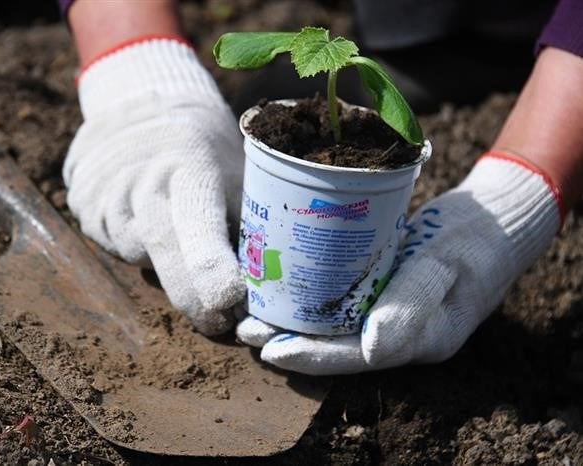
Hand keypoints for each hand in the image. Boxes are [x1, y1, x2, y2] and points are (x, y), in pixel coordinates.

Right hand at [63, 38, 245, 334]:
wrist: (140, 103)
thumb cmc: (205, 150)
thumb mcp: (235, 174)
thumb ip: (245, 227)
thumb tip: (264, 292)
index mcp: (189, 166)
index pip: (198, 224)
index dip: (212, 268)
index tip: (229, 300)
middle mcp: (140, 179)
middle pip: (161, 250)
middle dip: (192, 294)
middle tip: (218, 321)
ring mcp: (103, 191)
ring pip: (136, 253)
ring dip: (162, 262)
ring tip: (175, 226)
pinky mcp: (80, 202)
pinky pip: (112, 242)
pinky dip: (134, 244)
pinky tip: (145, 216)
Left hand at [237, 154, 561, 373]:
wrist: (496, 218)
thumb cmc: (477, 238)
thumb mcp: (448, 263)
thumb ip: (414, 302)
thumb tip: (369, 349)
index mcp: (422, 338)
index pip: (356, 357)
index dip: (312, 356)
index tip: (271, 349)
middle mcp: (400, 332)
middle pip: (336, 346)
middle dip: (289, 340)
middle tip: (245, 328)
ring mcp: (391, 311)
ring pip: (334, 326)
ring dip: (292, 320)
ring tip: (251, 311)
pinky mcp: (385, 288)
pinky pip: (343, 300)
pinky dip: (311, 296)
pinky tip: (282, 282)